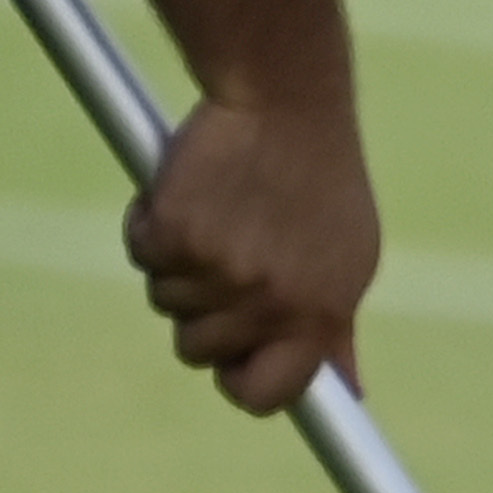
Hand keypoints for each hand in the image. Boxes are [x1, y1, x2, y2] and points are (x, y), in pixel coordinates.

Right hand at [123, 94, 374, 412]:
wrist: (284, 97)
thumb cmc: (316, 176)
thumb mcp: (347, 257)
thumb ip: (334, 328)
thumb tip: (349, 392)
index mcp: (320, 313)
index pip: (267, 395)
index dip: (239, 380)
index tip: (230, 358)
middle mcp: (273, 301)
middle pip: (198, 350)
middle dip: (200, 307)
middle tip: (228, 246)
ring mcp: (221, 270)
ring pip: (165, 300)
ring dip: (177, 262)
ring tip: (218, 208)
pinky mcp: (176, 233)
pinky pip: (142, 252)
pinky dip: (151, 222)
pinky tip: (187, 187)